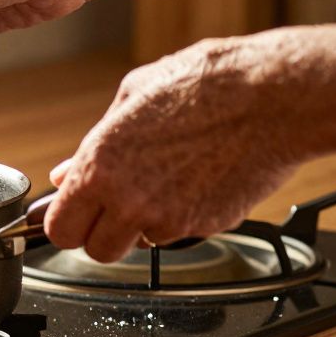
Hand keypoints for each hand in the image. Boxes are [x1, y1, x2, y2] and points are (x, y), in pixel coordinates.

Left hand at [43, 37, 301, 261]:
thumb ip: (91, 145)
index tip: (75, 214)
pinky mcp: (206, 226)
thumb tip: (64, 173)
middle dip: (101, 233)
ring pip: (139, 245)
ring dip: (144, 225)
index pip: (61, 229)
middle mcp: (129, 200)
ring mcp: (169, 218)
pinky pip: (180, 235)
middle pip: (96, 252)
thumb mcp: (131, 97)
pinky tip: (194, 181)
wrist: (275, 96)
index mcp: (100, 166)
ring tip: (164, 182)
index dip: (67, 223)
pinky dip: (182, 218)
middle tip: (113, 207)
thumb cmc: (205, 84)